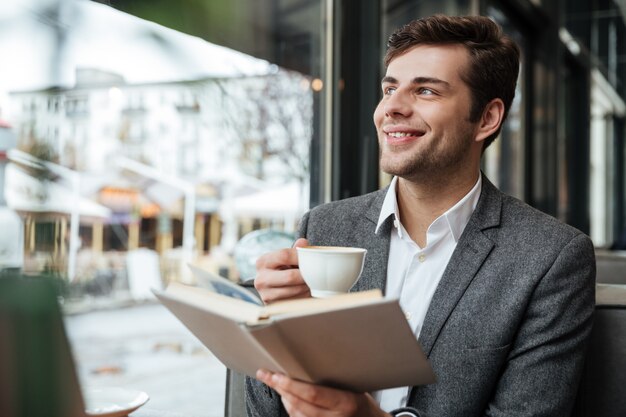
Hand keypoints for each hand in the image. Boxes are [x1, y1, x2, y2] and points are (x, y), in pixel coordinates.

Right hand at [254, 238, 310, 303]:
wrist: (272, 289)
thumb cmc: (282, 270)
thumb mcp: (286, 259)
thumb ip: (295, 249)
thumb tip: (303, 242)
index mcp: (262, 262)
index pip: (284, 255)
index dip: (300, 256)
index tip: (311, 257)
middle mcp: (260, 279)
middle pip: (291, 276)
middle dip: (306, 275)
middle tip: (316, 273)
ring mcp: (266, 295)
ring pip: (295, 290)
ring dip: (307, 286)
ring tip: (311, 281)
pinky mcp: (274, 307)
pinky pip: (296, 301)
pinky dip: (305, 296)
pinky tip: (306, 291)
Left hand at [256, 370, 390, 416]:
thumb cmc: (362, 402)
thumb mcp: (354, 386)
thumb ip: (334, 379)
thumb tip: (310, 360)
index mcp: (345, 402)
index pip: (312, 394)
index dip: (291, 385)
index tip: (276, 375)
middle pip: (299, 404)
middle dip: (280, 388)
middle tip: (266, 375)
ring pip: (295, 414)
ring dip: (283, 398)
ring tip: (275, 383)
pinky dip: (290, 408)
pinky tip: (286, 398)